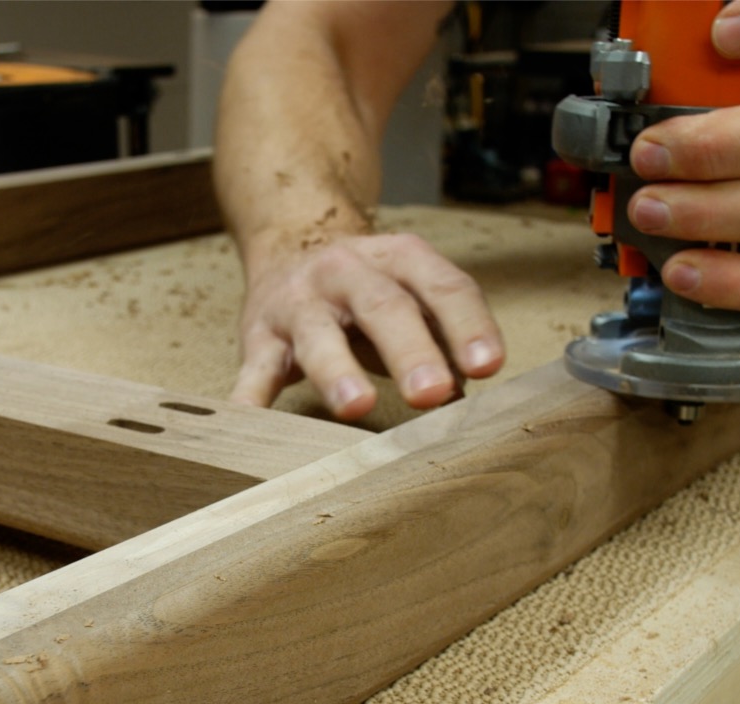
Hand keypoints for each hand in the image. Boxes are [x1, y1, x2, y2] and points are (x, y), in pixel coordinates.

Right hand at [231, 233, 505, 419]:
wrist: (290, 243)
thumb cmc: (367, 289)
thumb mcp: (412, 294)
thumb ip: (442, 339)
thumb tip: (466, 399)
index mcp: (399, 259)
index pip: (443, 287)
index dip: (468, 326)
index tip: (487, 367)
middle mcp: (347, 272)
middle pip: (383, 307)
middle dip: (410, 351)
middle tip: (433, 393)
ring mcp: (300, 302)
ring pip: (318, 334)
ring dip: (337, 371)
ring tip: (357, 406)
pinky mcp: (259, 335)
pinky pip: (255, 370)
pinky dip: (251, 399)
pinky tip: (251, 424)